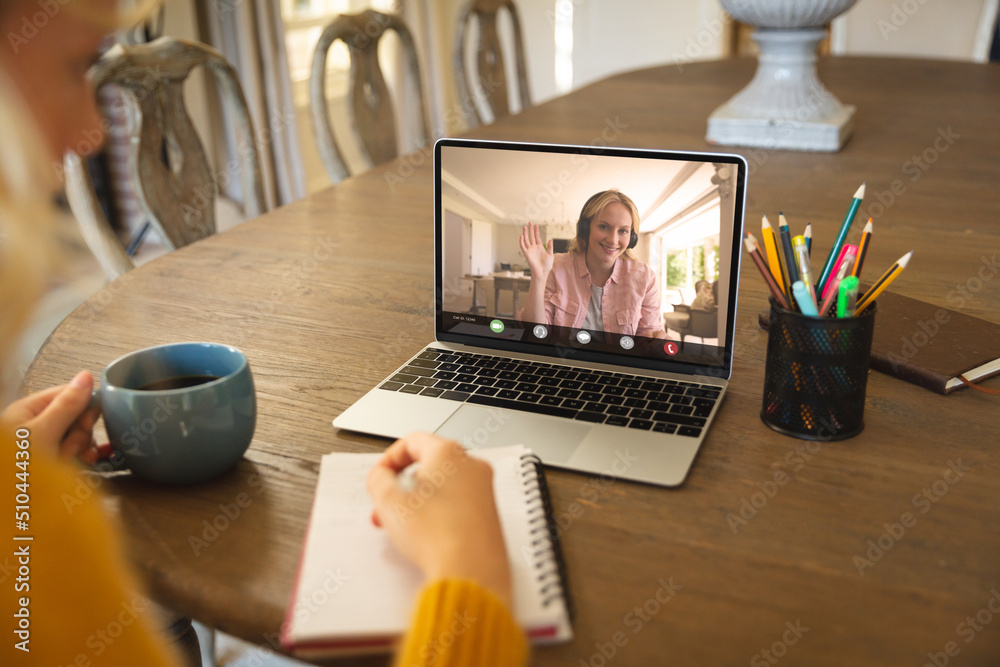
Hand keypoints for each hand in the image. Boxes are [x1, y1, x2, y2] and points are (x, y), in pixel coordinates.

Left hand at [1, 371, 100, 462]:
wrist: (10, 504)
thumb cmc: (19, 466)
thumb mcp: (42, 433)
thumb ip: (67, 406)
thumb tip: (87, 375)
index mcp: (29, 410)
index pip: (68, 394)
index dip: (83, 406)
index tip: (87, 424)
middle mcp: (38, 424)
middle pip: (76, 417)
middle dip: (79, 434)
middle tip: (70, 448)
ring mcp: (46, 444)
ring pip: (79, 438)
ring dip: (81, 450)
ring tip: (69, 463)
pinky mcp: (54, 463)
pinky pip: (78, 453)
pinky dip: (84, 458)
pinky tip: (90, 463)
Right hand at [366, 432, 511, 606]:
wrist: (470, 573)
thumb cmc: (438, 536)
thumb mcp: (389, 503)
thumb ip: (378, 480)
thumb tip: (380, 476)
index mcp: (450, 453)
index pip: (413, 442)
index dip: (389, 460)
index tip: (380, 477)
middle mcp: (472, 466)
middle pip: (427, 466)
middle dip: (400, 487)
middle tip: (385, 507)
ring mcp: (484, 490)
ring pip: (441, 487)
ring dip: (415, 503)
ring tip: (400, 527)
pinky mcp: (488, 514)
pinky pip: (456, 504)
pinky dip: (436, 514)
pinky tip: (423, 536)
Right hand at [519, 221, 553, 276]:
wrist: (542, 272)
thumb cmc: (547, 266)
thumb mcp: (551, 255)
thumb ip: (550, 247)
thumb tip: (550, 239)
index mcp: (540, 247)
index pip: (537, 237)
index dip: (536, 231)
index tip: (536, 225)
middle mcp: (534, 248)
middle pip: (531, 236)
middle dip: (530, 229)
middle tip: (529, 222)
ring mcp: (530, 250)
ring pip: (526, 240)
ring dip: (525, 233)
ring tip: (525, 226)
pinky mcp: (526, 254)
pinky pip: (523, 246)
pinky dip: (521, 241)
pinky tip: (521, 236)